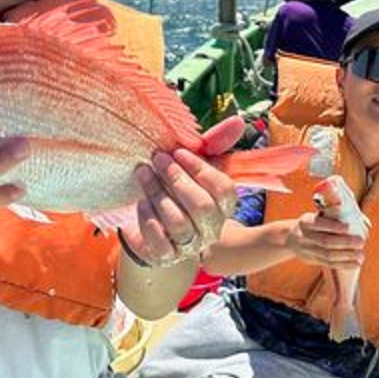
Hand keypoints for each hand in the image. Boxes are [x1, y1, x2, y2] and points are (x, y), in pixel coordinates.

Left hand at [119, 117, 244, 266]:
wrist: (151, 224)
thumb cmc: (176, 189)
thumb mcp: (192, 166)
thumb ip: (213, 145)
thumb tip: (238, 121)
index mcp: (224, 205)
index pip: (223, 189)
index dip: (201, 169)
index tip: (178, 152)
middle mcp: (212, 227)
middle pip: (202, 206)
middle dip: (177, 179)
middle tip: (157, 159)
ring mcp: (190, 245)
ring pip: (179, 222)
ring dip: (158, 194)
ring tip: (142, 174)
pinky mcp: (167, 256)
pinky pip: (160, 242)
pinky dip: (149, 220)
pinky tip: (141, 202)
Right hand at [285, 211, 365, 269]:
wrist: (291, 238)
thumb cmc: (314, 222)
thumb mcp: (318, 214)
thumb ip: (336, 214)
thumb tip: (361, 218)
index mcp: (306, 221)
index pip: (319, 224)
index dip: (333, 226)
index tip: (348, 227)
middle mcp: (304, 236)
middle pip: (325, 241)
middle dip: (345, 242)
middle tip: (361, 241)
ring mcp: (308, 250)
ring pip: (328, 255)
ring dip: (347, 256)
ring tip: (361, 255)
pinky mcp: (312, 260)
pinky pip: (329, 264)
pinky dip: (344, 265)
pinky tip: (356, 264)